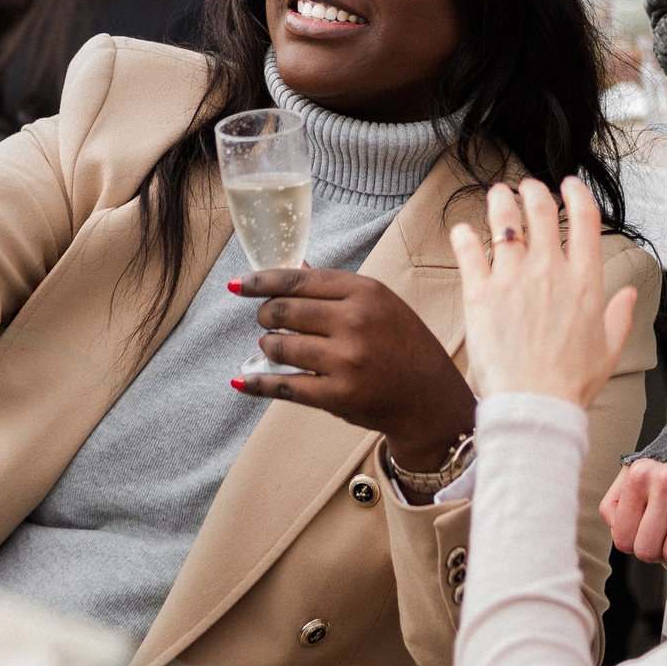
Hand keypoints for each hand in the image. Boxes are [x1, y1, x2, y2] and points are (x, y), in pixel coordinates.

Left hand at [231, 268, 475, 470]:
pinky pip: (284, 385)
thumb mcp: (380, 303)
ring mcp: (346, 360)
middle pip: (283, 310)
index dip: (260, 281)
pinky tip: (243, 379)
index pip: (298, 280)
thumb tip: (295, 267)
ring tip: (273, 347)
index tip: (236, 285)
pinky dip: (258, 382)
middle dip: (265, 315)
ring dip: (267, 347)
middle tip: (265, 320)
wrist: (429, 398)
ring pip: (279, 346)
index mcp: (365, 291)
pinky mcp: (338, 395)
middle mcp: (355, 321)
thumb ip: (336, 288)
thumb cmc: (403, 345)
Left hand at [448, 178, 637, 412]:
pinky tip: (462, 231)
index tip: (569, 186)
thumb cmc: (570, 384)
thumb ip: (620, 316)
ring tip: (497, 195)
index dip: (577, 194)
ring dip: (500, 201)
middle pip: (541, 210)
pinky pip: (468, 251)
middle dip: (533, 191)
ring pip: (505, 222)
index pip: (585, 219)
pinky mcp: (480, 293)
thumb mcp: (609, 350)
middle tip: (526, 187)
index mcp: (584, 282)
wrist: (534, 407)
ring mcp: (512, 279)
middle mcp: (549, 272)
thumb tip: (628, 294)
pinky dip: (464, 236)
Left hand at [600, 460, 666, 585]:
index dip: (631, 547)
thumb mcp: (631, 476)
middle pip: (648, 550)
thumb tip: (619, 535)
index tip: (641, 542)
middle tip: (660, 551)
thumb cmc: (664, 469)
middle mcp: (666, 482)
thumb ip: (614, 506)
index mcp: (639, 475)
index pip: (623, 538)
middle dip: (653, 557)